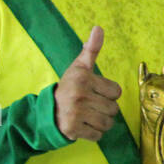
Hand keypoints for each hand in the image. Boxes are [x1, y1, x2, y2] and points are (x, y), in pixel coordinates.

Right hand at [54, 26, 122, 141]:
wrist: (46, 111)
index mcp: (83, 79)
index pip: (116, 91)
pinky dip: (93, 133)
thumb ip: (91, 49)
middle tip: (90, 105)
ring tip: (88, 115)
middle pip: (114, 109)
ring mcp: (76, 114)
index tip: (94, 91)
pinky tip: (83, 125)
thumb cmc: (69, 87)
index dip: (108, 93)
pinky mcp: (73, 130)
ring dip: (101, 122)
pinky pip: (98, 135)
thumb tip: (99, 28)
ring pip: (108, 123)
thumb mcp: (79, 67)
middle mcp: (79, 96)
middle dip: (105, 108)